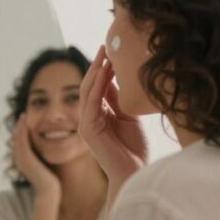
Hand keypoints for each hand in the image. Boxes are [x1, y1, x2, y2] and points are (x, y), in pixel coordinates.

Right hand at [11, 115, 60, 197]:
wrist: (50, 190)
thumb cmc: (50, 180)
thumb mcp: (45, 165)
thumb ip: (42, 158)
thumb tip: (47, 151)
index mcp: (22, 161)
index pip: (19, 143)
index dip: (21, 131)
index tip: (25, 121)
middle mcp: (19, 159)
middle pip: (16, 139)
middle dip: (18, 127)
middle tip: (22, 115)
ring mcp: (20, 159)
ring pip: (17, 139)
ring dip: (19, 126)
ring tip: (23, 116)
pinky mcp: (25, 158)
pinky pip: (22, 141)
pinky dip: (22, 131)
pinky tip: (26, 123)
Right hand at [78, 46, 147, 190]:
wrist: (134, 172)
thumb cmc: (134, 148)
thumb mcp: (129, 116)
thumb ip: (121, 99)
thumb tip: (118, 76)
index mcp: (99, 114)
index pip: (98, 86)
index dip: (104, 68)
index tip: (112, 50)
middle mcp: (89, 117)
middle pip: (89, 85)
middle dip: (97, 65)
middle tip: (106, 46)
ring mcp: (86, 124)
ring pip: (87, 91)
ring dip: (95, 72)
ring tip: (105, 55)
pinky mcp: (88, 130)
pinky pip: (90, 102)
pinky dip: (97, 86)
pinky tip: (105, 73)